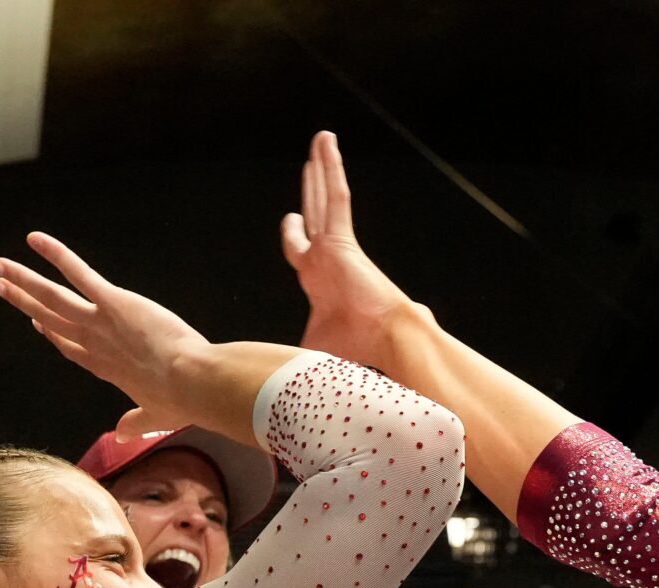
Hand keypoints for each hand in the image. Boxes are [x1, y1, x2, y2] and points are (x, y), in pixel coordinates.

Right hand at [0, 235, 219, 439]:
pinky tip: (35, 239)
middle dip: (20, 300)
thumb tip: (122, 436)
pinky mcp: (112, 301)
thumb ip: (135, 423)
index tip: (35, 320)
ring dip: (20, 279)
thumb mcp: (156, 416)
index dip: (50, 331)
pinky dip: (56, 255)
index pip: (69, 346)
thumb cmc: (181, 400)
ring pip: (51, 296)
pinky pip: (78, 273)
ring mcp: (98, 322)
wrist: (193, 382)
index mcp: (103, 367)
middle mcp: (92, 343)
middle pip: (48, 318)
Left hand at [283, 131, 412, 363]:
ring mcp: (335, 247)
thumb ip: (293, 351)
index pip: (304, 251)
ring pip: (325, 198)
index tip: (292, 223)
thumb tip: (272, 378)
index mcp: (322, 284)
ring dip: (321, 168)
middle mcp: (328, 261)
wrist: (386, 343)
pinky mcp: (343, 238)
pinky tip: (326, 143)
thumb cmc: (355, 352)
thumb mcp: (310, 349)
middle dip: (310, 192)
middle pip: (314, 216)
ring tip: (321, 140)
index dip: (296, 235)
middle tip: (307, 168)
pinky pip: (336, 195)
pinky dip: (331, 168)